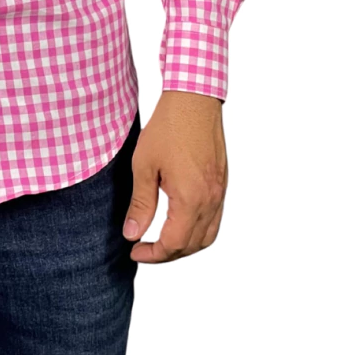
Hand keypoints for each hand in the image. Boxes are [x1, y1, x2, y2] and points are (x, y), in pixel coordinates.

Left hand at [122, 90, 226, 262]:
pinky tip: (180, 222)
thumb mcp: (144, 166)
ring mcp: (219, 192)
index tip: (134, 250)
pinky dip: (198, 230)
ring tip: (161, 241)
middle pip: (192, 245)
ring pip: (208, 235)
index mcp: (191, 199)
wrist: (193, 101)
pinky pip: (215, 219)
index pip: (174, 243)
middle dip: (167, 253)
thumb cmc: (168, 128)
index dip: (153, 254)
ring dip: (185, 245)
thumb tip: (132, 233)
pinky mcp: (222, 183)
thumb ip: (141, 203)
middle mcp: (210, 200)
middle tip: (144, 249)